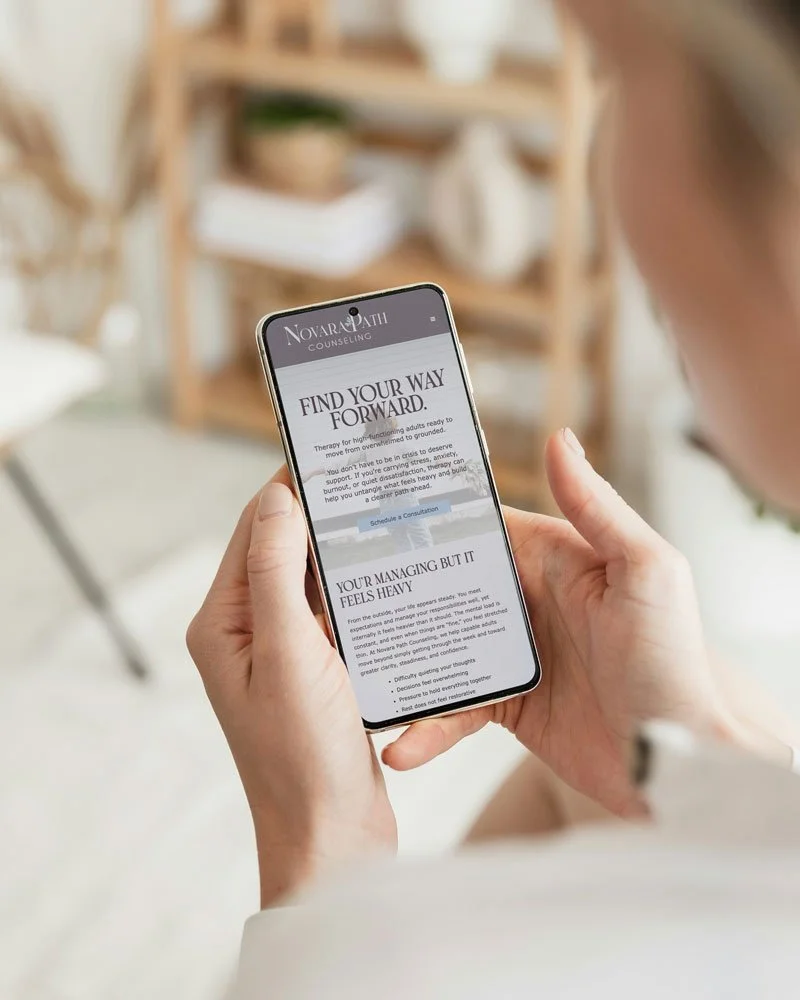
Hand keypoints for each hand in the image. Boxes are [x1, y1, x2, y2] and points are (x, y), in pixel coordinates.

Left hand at [187, 471, 395, 907]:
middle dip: (324, 514)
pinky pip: (337, 611)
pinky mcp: (318, 670)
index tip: (333, 453)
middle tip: (373, 478)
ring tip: (390, 513)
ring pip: (315, 579)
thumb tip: (279, 499)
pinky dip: (360, 588)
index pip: (255, 531)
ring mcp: (284, 652)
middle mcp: (248, 632)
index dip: (290, 488)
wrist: (333, 837)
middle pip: (285, 550)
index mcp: (224, 623)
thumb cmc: (303, 756)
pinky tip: (394, 571)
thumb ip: (278, 573)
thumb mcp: (288, 654)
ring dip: (346, 550)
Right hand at [383, 429, 729, 816]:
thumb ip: (598, 507)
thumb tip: (559, 438)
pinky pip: (455, 708)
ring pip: (438, 645)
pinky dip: (426, 726)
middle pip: (445, 583)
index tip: (370, 514)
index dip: (427, 518)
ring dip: (397, 658)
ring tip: (350, 670)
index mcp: (555, 558)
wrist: (680, 767)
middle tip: (332, 594)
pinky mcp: (508, 704)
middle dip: (392, 587)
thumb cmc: (674, 664)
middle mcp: (529, 600)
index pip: (479, 527)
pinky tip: (397, 746)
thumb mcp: (645, 572)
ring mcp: (514, 653)